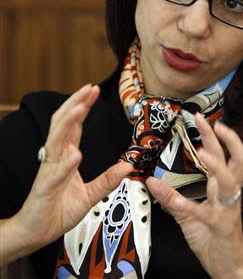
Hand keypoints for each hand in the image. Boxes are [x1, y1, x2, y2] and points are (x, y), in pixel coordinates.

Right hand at [0, 84, 131, 264]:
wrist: (37, 232)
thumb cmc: (57, 211)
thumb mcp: (90, 195)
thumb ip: (107, 180)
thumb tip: (127, 166)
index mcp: (66, 156)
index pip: (74, 125)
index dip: (83, 106)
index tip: (93, 91)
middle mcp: (56, 158)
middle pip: (64, 123)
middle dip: (76, 103)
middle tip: (89, 88)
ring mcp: (49, 171)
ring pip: (56, 140)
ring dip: (69, 122)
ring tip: (81, 107)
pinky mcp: (45, 188)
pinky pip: (55, 173)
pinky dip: (65, 163)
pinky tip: (75, 154)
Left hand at [146, 114, 242, 278]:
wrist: (230, 266)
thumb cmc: (213, 236)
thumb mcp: (192, 213)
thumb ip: (173, 196)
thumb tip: (152, 180)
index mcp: (225, 187)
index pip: (228, 155)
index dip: (221, 137)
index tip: (208, 119)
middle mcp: (230, 194)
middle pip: (236, 160)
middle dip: (225, 139)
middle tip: (210, 122)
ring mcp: (227, 209)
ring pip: (228, 182)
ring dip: (216, 165)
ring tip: (202, 152)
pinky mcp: (219, 226)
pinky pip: (199, 211)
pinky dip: (180, 201)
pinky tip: (165, 193)